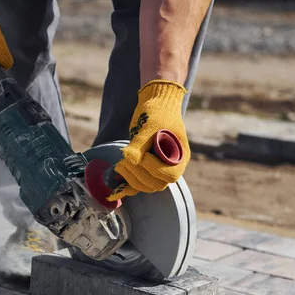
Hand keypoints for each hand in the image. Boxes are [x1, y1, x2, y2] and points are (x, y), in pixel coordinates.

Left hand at [107, 80, 190, 201]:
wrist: (155, 104)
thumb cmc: (158, 112)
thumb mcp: (149, 125)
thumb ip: (139, 143)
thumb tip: (129, 159)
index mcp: (180, 156)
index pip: (170, 175)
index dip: (154, 168)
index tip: (143, 155)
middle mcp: (171, 166)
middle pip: (157, 184)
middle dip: (139, 174)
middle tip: (125, 160)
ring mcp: (158, 169)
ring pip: (146, 186)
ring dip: (131, 178)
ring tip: (120, 164)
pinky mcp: (145, 169)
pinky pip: (138, 183)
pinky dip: (126, 186)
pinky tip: (114, 190)